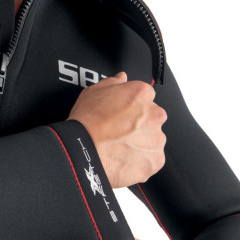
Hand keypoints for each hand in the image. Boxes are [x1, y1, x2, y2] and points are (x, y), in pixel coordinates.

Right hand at [67, 72, 165, 187]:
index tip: (124, 113)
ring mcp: (156, 139)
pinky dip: (141, 161)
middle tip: (120, 132)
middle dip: (140, 125)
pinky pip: (152, 160)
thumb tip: (122, 78)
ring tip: (120, 147)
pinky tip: (124, 159)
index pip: (146, 96)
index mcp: (142, 94)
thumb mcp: (94, 91)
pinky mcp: (155, 160)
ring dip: (141, 143)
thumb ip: (113, 82)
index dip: (133, 106)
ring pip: (153, 140)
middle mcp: (154, 114)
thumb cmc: (86, 122)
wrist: (82, 149)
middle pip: (152, 118)